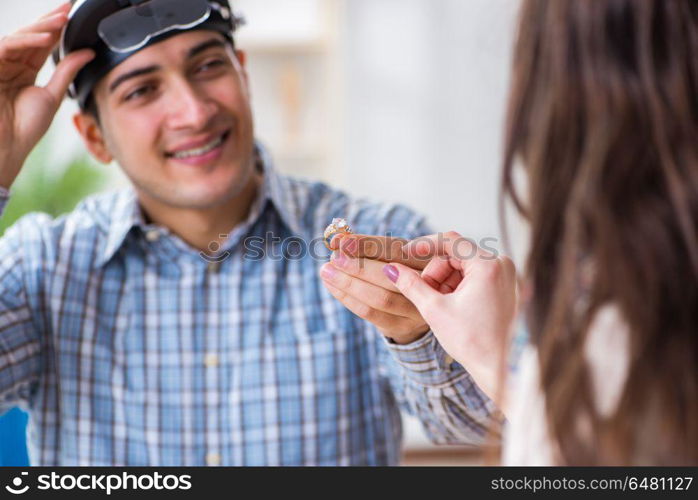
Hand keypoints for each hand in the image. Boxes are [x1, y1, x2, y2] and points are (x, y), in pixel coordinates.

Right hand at [0, 2, 93, 187]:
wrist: (6, 147)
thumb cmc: (24, 128)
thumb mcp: (53, 95)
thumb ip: (67, 72)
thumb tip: (87, 53)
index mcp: (24, 71)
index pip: (43, 44)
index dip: (57, 28)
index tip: (72, 13)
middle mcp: (11, 64)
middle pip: (31, 36)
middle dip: (50, 20)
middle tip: (69, 7)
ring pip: (20, 37)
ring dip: (41, 27)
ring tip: (61, 20)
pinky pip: (7, 46)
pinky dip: (26, 42)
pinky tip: (45, 39)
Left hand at [319, 233, 430, 344]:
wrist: (414, 306)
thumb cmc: (400, 269)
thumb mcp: (393, 253)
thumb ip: (369, 246)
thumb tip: (336, 239)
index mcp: (429, 258)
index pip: (396, 250)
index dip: (367, 245)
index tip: (341, 241)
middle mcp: (429, 285)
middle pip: (389, 276)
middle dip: (357, 266)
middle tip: (333, 258)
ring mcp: (417, 309)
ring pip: (380, 298)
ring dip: (348, 284)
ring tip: (327, 271)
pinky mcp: (402, 326)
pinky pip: (371, 313)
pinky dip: (348, 298)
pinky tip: (332, 286)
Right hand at [385, 232, 518, 400]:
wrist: (498, 367)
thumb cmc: (471, 341)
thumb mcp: (434, 310)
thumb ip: (411, 284)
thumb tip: (391, 269)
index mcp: (488, 266)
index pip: (450, 240)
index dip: (423, 244)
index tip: (405, 254)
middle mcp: (501, 265)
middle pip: (456, 254)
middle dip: (436, 273)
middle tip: (425, 295)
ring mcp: (505, 275)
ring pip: (463, 265)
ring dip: (445, 281)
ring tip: (439, 305)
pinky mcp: (504, 286)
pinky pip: (474, 275)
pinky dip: (457, 287)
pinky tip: (451, 306)